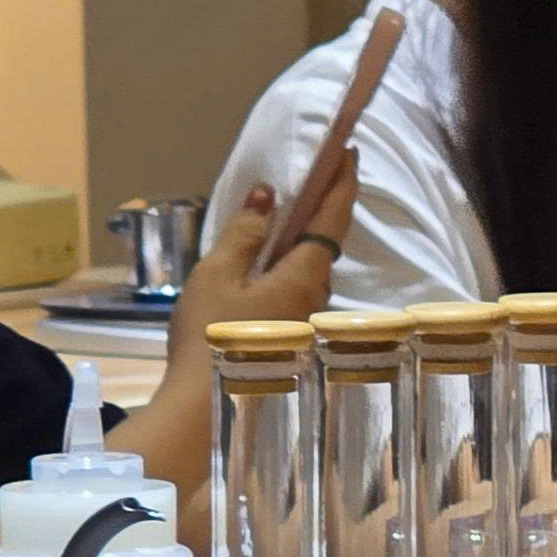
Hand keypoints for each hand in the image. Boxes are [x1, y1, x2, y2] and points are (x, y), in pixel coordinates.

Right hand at [163, 149, 360, 377]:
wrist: (206, 406)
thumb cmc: (209, 336)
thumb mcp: (218, 274)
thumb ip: (245, 231)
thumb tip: (269, 194)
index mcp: (303, 276)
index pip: (333, 218)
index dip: (343, 182)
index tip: (350, 150)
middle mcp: (316, 299)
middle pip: (324, 246)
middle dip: (321, 211)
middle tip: (316, 175)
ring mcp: (308, 322)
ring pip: (309, 272)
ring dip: (302, 243)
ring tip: (285, 217)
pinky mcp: (294, 339)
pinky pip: (297, 292)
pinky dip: (289, 269)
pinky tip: (267, 266)